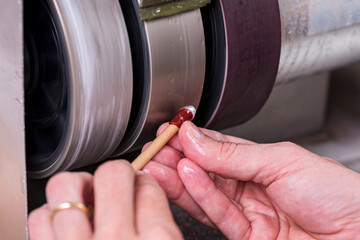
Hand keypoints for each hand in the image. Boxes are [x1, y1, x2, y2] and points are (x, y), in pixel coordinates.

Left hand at [28, 161, 182, 239]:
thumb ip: (163, 225)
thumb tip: (147, 195)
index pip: (148, 187)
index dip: (145, 181)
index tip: (140, 184)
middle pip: (113, 173)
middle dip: (117, 172)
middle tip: (116, 182)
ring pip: (67, 185)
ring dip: (78, 185)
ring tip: (86, 196)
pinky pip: (40, 217)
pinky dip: (51, 213)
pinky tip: (66, 222)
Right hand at [143, 121, 359, 239]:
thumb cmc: (335, 191)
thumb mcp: (280, 160)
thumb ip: (232, 154)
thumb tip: (196, 138)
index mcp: (260, 162)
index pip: (217, 148)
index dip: (192, 140)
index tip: (171, 132)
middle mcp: (251, 186)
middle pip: (206, 172)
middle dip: (178, 159)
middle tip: (155, 149)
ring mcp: (249, 212)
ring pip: (206, 194)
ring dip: (181, 178)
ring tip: (159, 162)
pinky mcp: (249, 237)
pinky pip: (219, 214)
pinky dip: (201, 195)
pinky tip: (186, 177)